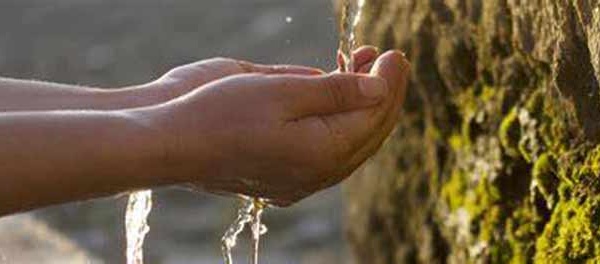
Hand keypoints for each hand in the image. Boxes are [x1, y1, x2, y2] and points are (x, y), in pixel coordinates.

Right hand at [137, 49, 408, 205]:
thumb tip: (380, 88)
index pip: (374, 115)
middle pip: (368, 132)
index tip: (395, 53)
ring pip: (349, 143)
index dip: (389, 81)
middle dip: (382, 94)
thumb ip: (338, 92)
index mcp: (324, 154)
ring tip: (364, 71)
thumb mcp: (284, 91)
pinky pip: (327, 152)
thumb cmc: (222, 113)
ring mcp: (300, 181)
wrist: (172, 146)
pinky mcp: (284, 179)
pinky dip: (339, 124)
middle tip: (388, 59)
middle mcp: (318, 175)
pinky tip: (336, 102)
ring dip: (361, 107)